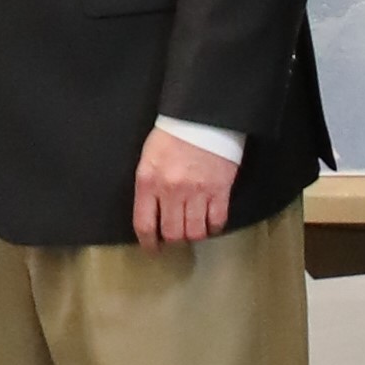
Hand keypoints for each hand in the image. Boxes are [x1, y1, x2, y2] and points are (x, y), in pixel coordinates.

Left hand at [131, 125, 239, 249]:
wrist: (202, 116)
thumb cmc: (172, 134)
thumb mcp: (148, 158)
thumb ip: (148, 185)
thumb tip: (152, 212)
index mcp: (149, 181)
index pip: (144, 224)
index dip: (148, 242)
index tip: (152, 248)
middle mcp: (172, 191)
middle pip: (172, 233)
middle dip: (173, 239)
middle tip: (175, 236)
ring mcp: (197, 192)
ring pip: (195, 232)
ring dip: (193, 234)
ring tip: (193, 229)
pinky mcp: (220, 190)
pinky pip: (217, 221)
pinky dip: (214, 227)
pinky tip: (210, 222)